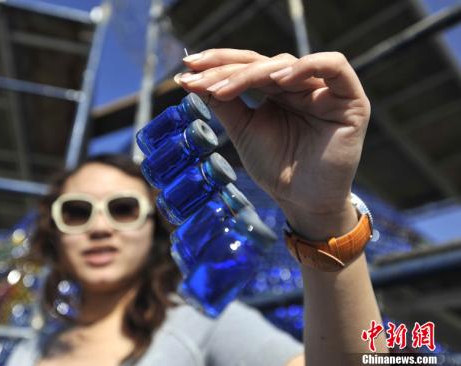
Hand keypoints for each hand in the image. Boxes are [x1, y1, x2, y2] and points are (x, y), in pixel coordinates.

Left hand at [177, 49, 369, 238]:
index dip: (218, 64)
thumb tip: (194, 80)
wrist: (303, 201)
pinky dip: (306, 67)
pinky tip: (278, 81)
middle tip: (198, 80)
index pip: (248, 66)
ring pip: (288, 64)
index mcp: (278, 91)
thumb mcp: (244, 131)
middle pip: (262, 62)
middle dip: (226, 69)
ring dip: (254, 72)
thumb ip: (225, 103)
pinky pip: (335, 67)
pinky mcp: (350, 100)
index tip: (186, 70)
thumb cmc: (277, 168)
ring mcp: (325, 91)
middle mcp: (300, 85)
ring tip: (226, 88)